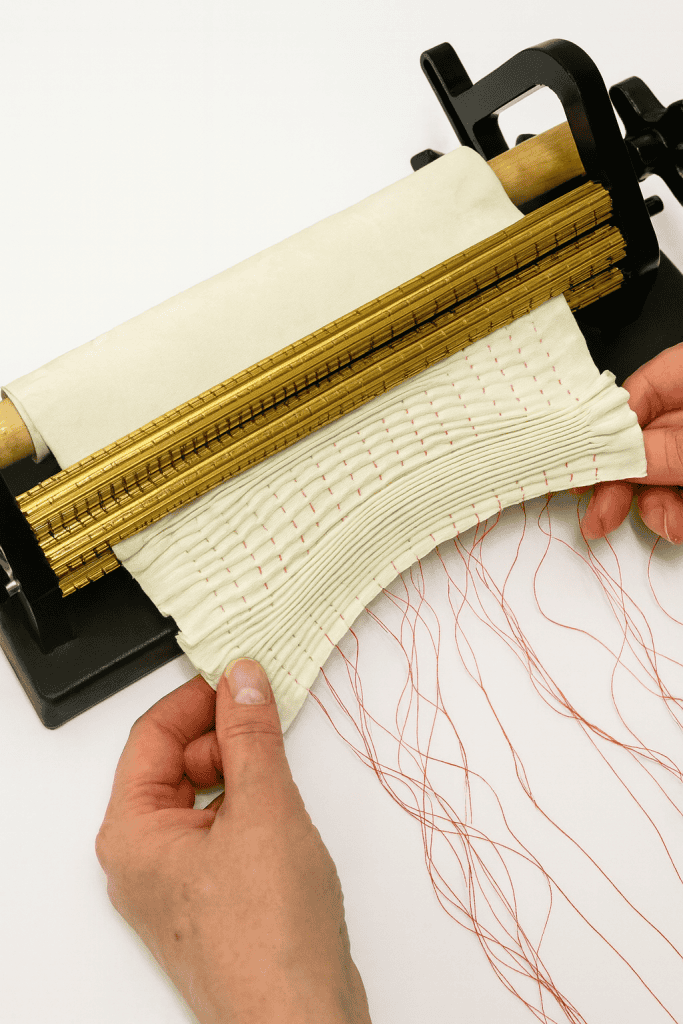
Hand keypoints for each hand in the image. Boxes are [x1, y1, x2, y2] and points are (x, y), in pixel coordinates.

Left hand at [96, 660, 371, 1023]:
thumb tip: (241, 681)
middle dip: (223, 735)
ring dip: (242, 770)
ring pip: (205, 797)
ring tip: (281, 764)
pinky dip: (252, 805)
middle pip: (177, 764)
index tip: (238, 676)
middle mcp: (147, 859)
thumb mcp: (263, 809)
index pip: (153, 737)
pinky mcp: (215, 899)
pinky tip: (284, 807)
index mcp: (134, 834)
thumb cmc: (270, 935)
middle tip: (267, 713)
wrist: (302, 1021)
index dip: (197, 698)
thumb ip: (250, 735)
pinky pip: (224, 829)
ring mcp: (180, 883)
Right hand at [577, 342, 682, 542]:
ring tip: (668, 523)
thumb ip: (662, 451)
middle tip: (600, 516)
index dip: (602, 433)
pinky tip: (679, 525)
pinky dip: (679, 513)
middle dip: (623, 484)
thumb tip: (612, 462)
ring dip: (656, 507)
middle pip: (643, 443)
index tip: (579, 465)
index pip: (633, 395)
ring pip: (664, 475)